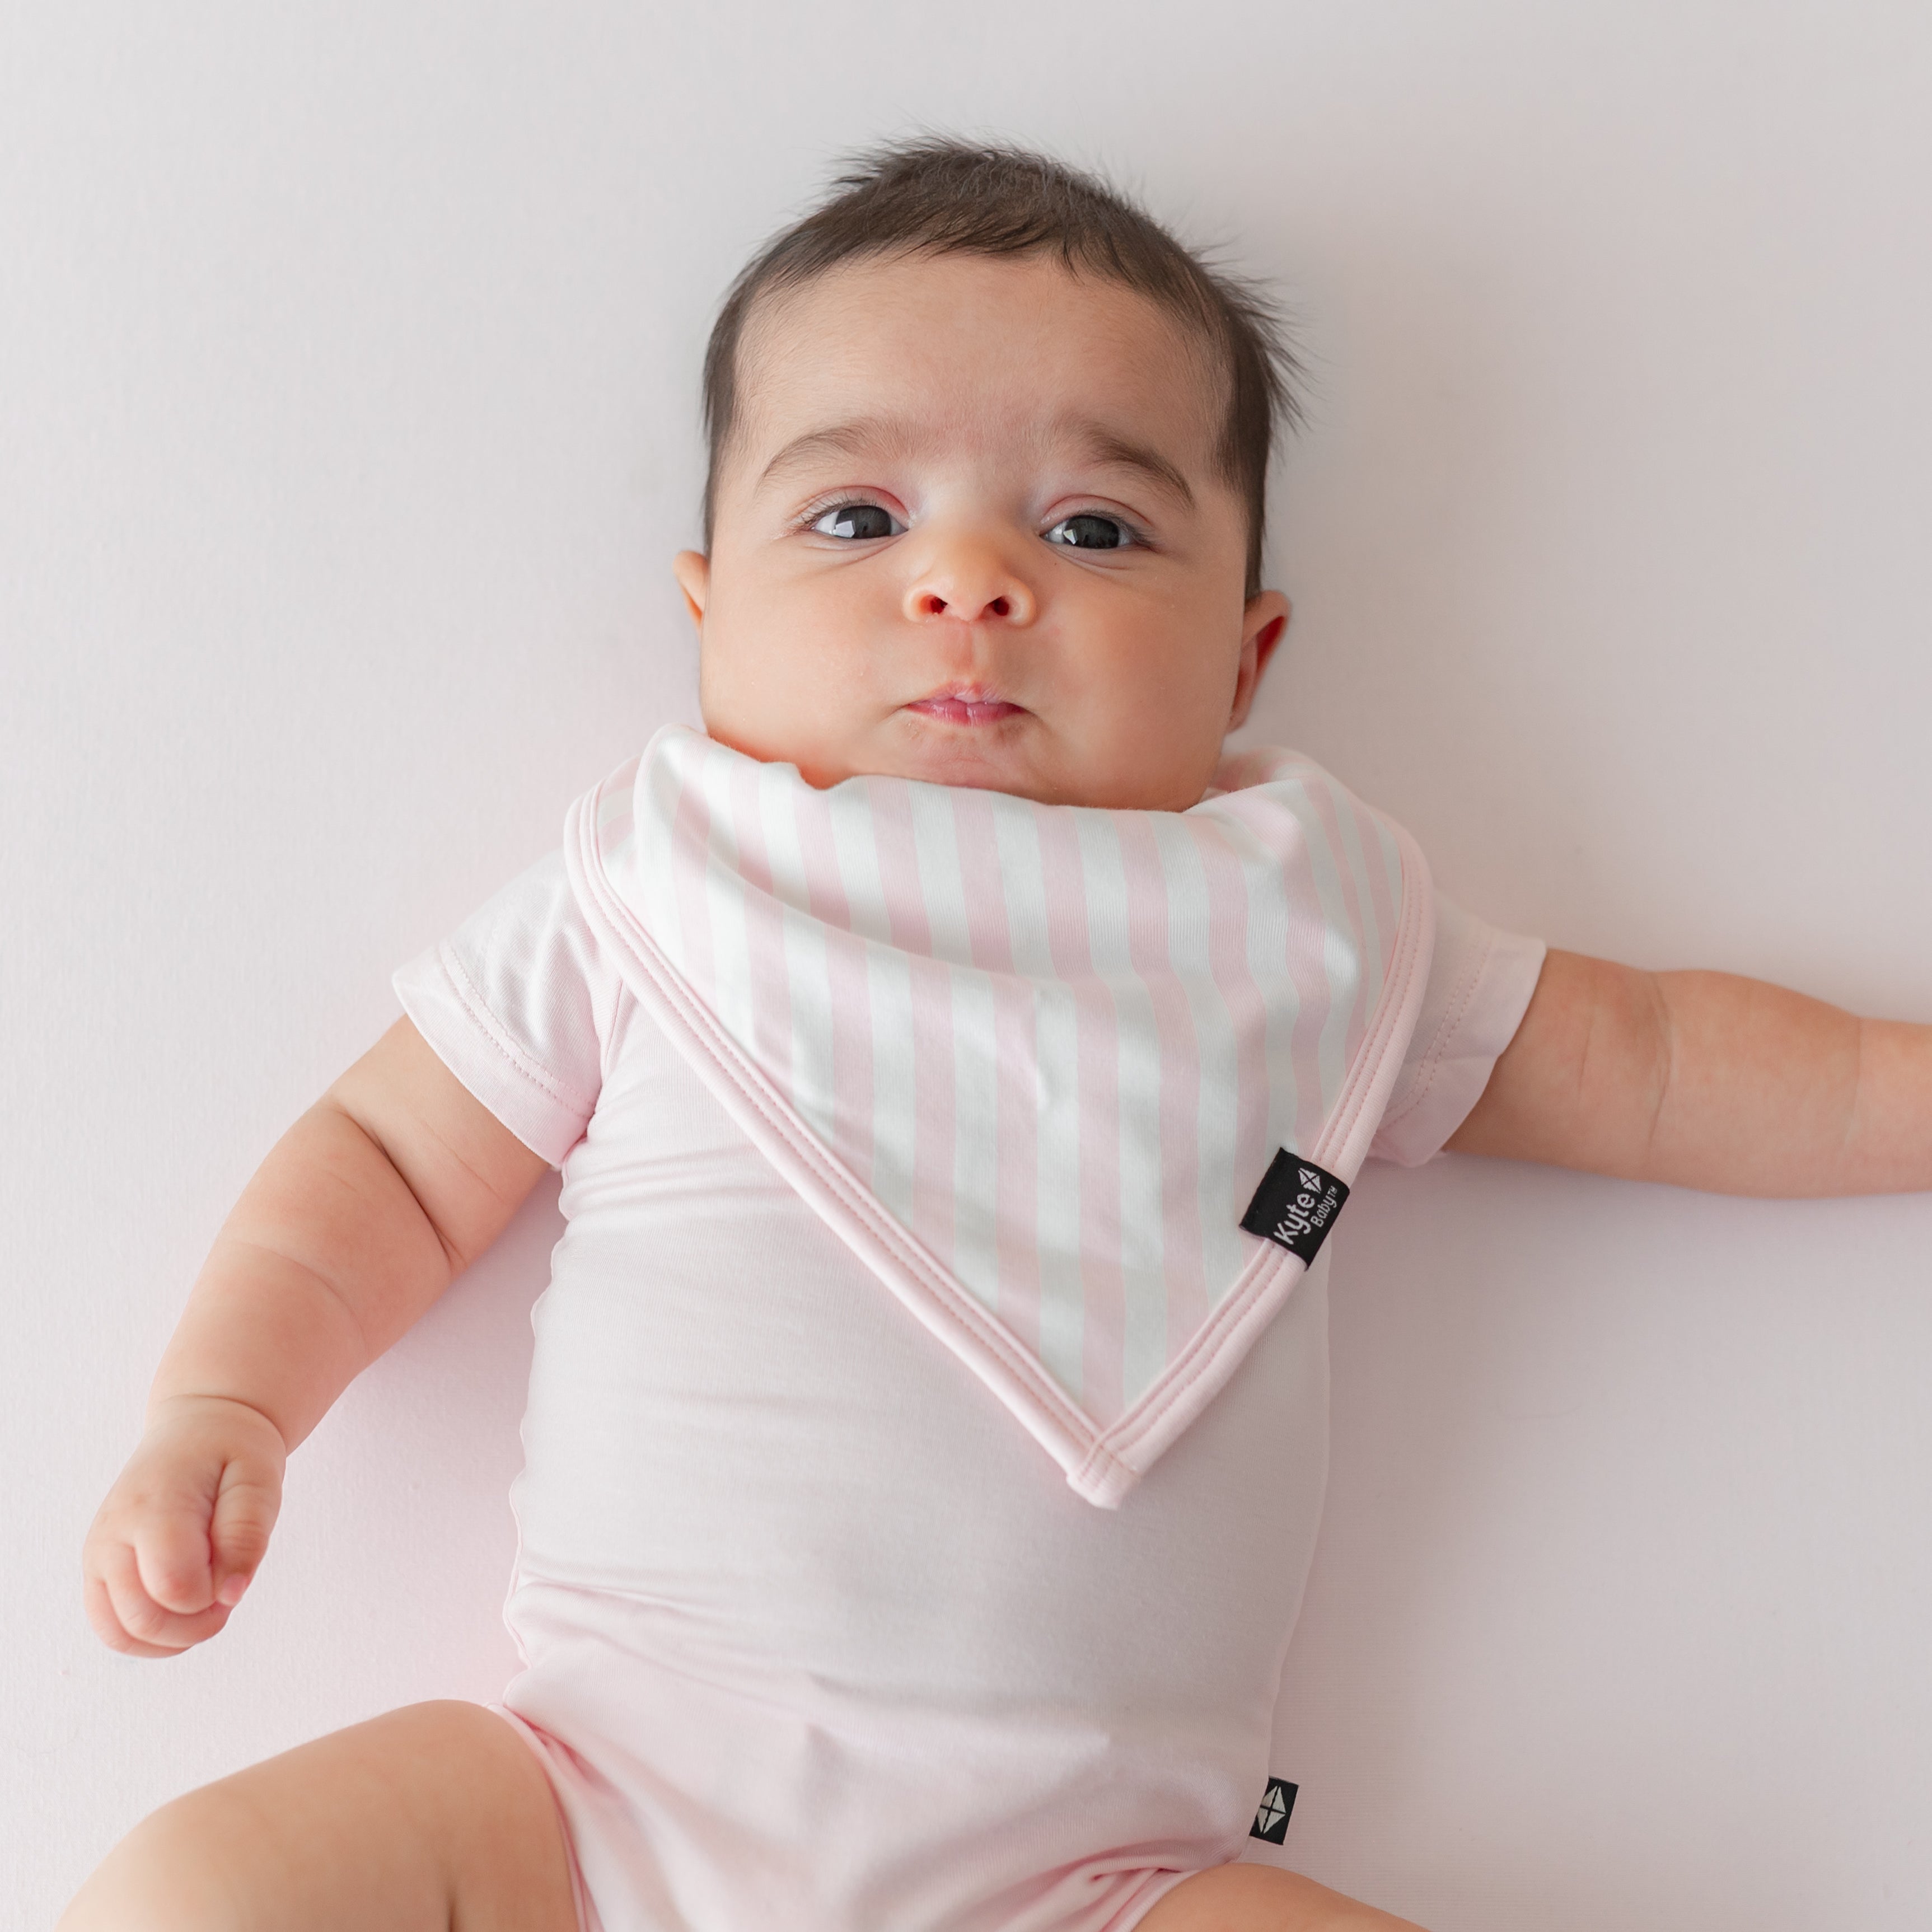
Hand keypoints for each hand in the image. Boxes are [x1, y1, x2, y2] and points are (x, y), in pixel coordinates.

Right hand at [81, 1394, 285, 1656]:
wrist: (196, 1430)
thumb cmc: (231, 1452)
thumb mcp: (259, 1478)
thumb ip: (247, 1535)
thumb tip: (231, 1594)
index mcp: (153, 1508)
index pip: (175, 1587)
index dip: (216, 1594)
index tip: (236, 1568)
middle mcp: (112, 1537)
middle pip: (144, 1620)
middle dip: (197, 1624)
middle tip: (227, 1590)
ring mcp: (97, 1557)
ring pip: (120, 1636)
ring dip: (173, 1637)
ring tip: (206, 1599)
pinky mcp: (96, 1572)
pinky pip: (111, 1630)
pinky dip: (150, 1638)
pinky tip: (183, 1612)